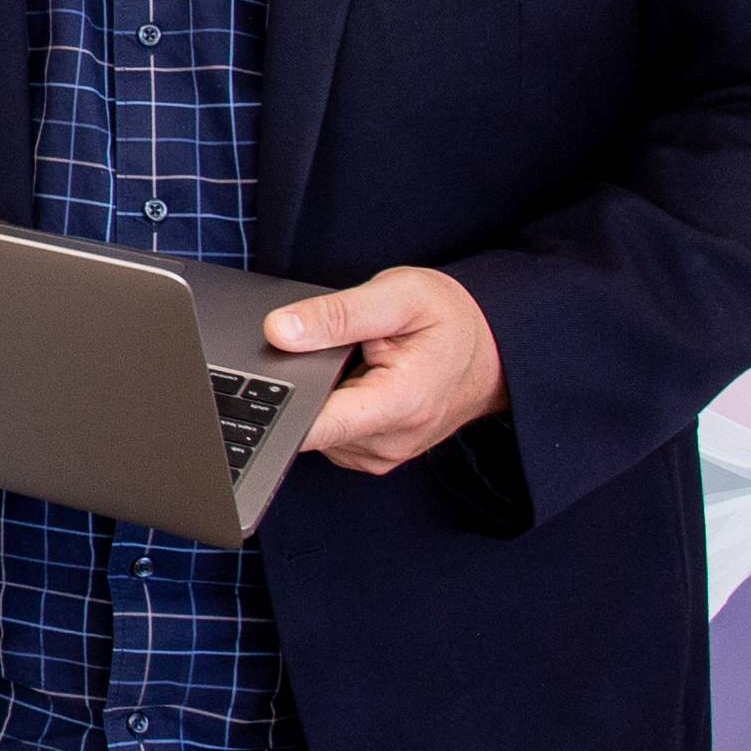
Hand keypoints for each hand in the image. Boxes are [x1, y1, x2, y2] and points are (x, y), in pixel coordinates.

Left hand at [264, 266, 503, 474]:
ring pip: (319, 432)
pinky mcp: (375, 455)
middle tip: (331, 352)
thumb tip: (278, 330)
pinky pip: (333, 436)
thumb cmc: (451, 319)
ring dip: (320, 398)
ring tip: (353, 364)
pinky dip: (332, 408)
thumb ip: (336, 314)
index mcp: (399, 403)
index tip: (257, 395)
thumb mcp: (397, 295)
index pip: (319, 425)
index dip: (280, 411)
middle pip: (312, 427)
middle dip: (303, 389)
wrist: (493, 349)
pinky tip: (353, 383)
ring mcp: (383, 454)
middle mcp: (391, 440)